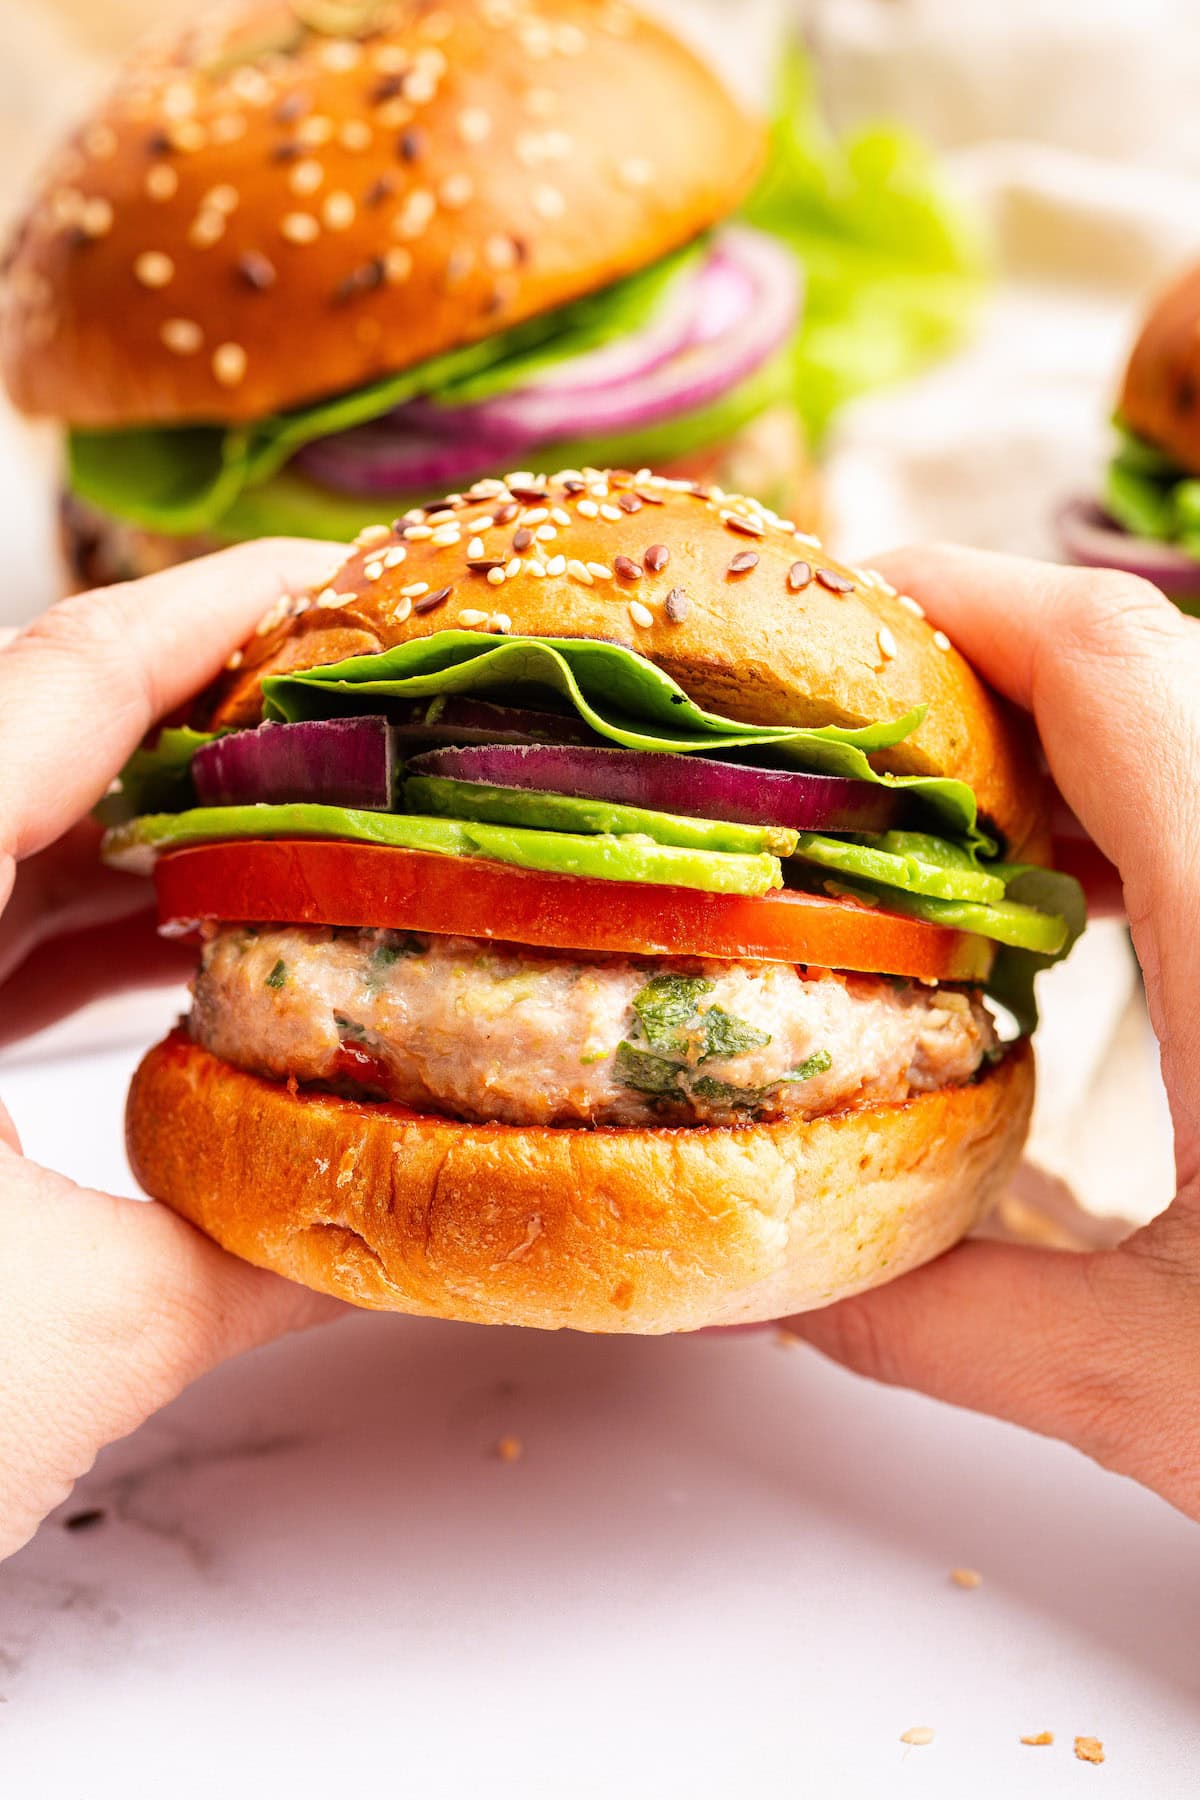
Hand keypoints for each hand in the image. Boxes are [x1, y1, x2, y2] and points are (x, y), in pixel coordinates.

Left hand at [0, 541, 345, 1560]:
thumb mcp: (83, 1342)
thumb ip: (272, 1250)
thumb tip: (447, 1221)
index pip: (51, 693)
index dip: (211, 616)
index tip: (349, 572)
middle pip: (27, 743)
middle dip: (205, 713)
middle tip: (366, 696)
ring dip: (148, 824)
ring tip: (308, 813)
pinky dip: (77, 924)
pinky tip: (186, 945)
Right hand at [785, 547, 1199, 1520]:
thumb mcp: (1164, 1393)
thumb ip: (940, 1323)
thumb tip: (765, 1281)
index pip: (1111, 664)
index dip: (963, 598)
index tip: (833, 611)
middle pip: (1157, 665)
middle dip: (990, 659)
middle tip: (850, 729)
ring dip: (1070, 732)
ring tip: (945, 812)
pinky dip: (1142, 802)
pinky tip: (1086, 901)